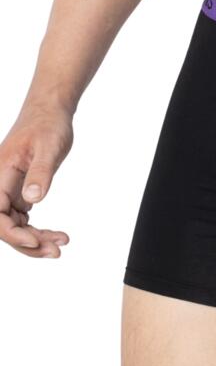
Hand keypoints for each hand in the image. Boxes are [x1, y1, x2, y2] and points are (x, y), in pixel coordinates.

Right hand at [0, 102, 72, 257]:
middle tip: (57, 250)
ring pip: (13, 226)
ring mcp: (7, 192)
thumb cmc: (48, 126)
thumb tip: (32, 198)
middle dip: (27, 243)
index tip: (35, 241)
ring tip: (61, 244)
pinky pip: (22, 219)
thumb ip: (40, 173)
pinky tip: (57, 235)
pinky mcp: (19, 193)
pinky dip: (37, 230)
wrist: (50, 114)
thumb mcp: (49, 148)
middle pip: (3, 226)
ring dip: (34, 240)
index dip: (12, 233)